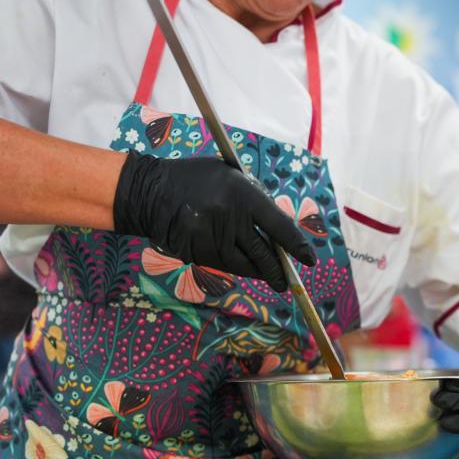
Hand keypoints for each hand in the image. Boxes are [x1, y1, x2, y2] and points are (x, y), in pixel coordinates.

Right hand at [113, 152, 315, 291]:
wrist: (149, 191)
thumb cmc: (196, 179)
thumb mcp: (230, 175)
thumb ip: (255, 198)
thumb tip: (278, 227)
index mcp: (243, 194)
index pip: (279, 226)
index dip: (297, 246)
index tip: (309, 260)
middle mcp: (229, 217)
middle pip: (263, 253)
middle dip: (277, 271)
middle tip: (286, 282)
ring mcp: (211, 237)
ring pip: (244, 265)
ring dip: (258, 273)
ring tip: (268, 276)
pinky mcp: (196, 252)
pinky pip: (223, 266)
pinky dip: (236, 268)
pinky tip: (242, 266)